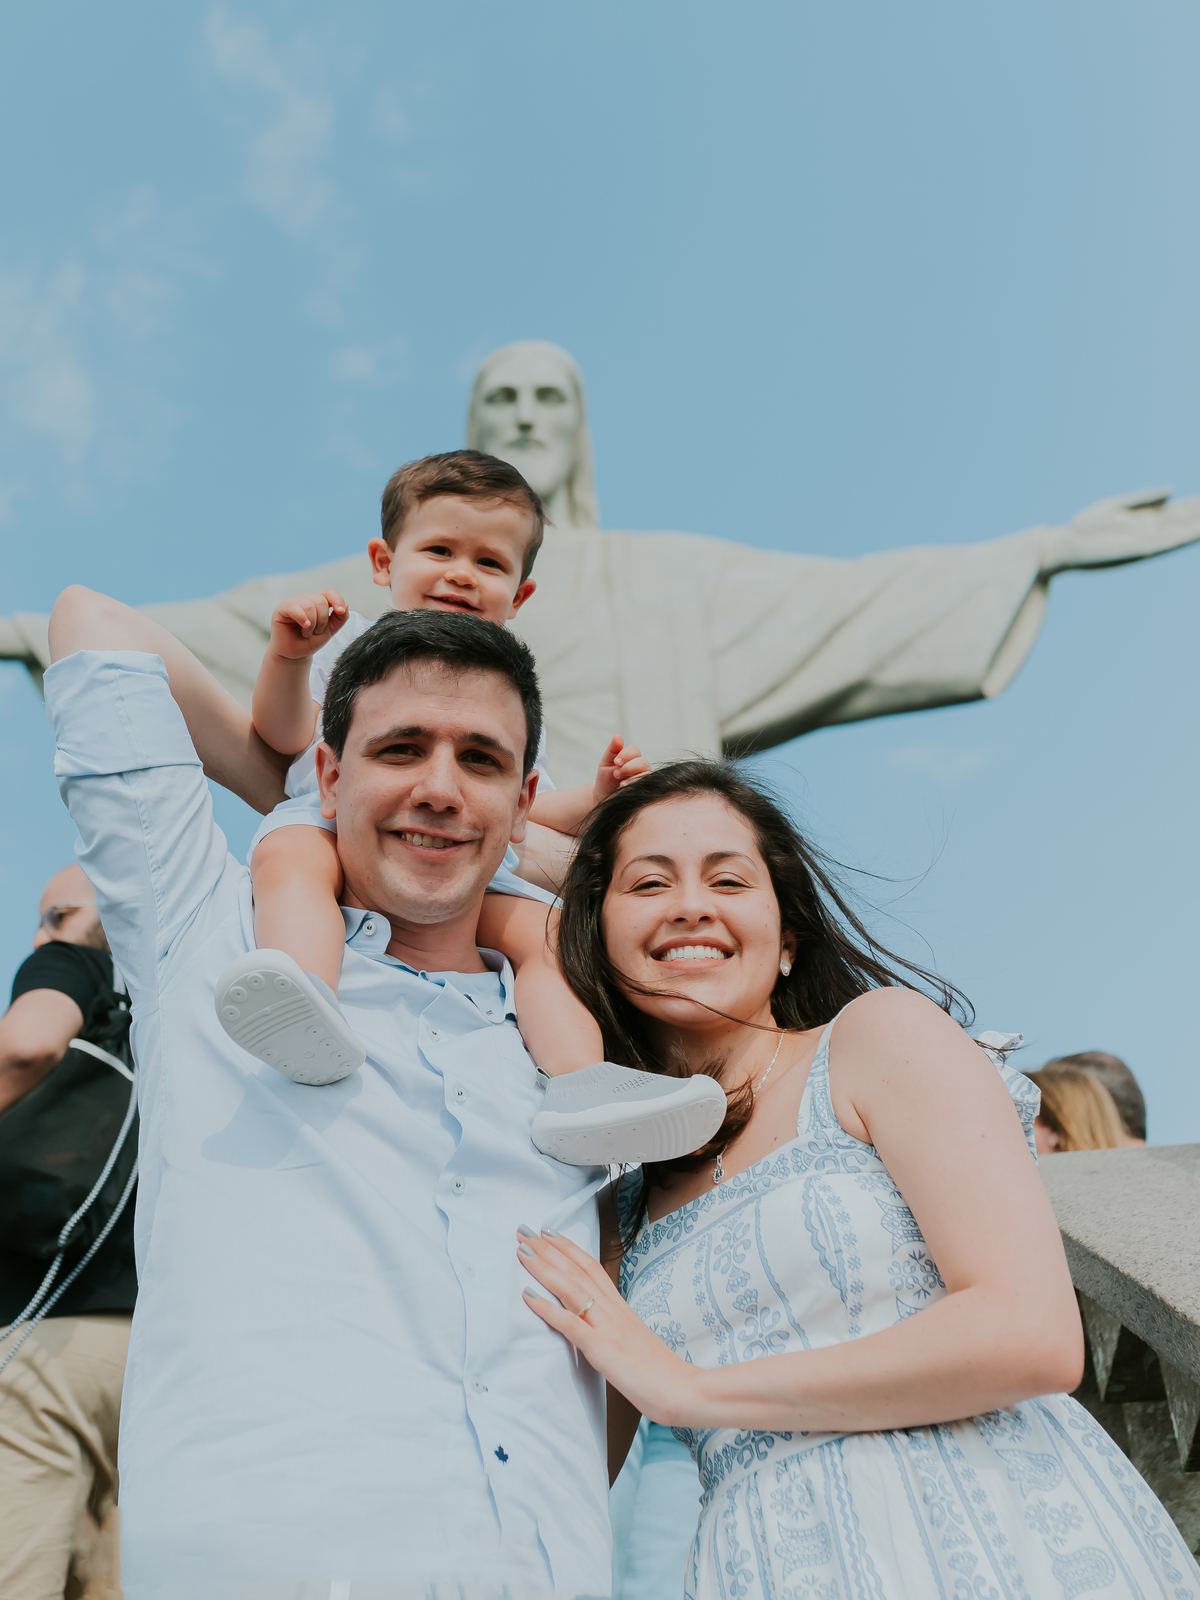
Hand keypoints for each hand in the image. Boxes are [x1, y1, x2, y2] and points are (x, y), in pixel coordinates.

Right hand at [268, 590, 349, 660]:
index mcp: (318, 602)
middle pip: (321, 601)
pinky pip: (294, 607)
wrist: (295, 654)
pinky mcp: (282, 609)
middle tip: (316, 632)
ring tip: (307, 633)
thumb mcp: (330, 630)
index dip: (337, 600)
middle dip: (322, 621)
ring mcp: (293, 603)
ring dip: (312, 624)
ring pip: (309, 605)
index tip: (340, 611)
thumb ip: (340, 618)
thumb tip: (346, 605)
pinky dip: (302, 618)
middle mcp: (306, 599)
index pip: (330, 593)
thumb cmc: (310, 641)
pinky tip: (304, 626)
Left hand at [517, 1226, 695, 1424]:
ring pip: (571, 1289)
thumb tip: (596, 1323)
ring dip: (543, 1267)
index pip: (591, 1266)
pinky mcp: (603, 1349)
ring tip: (521, 1251)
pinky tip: (528, 1296)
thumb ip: (614, 1327)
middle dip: (548, 1248)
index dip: (568, 1247)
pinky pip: (571, 1324)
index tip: (547, 1232)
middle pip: (577, 1270)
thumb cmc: (659, 1372)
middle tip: (523, 1230)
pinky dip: (548, 1308)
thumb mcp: (633, 1340)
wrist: (682, 1390)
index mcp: (620, 1307)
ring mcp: (608, 1327)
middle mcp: (613, 1310)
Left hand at [593, 735, 651, 803]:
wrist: (602, 796)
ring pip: (646, 773)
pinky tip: (625, 788)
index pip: (634, 750)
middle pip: (643, 762)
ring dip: (632, 777)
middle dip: (629, 767)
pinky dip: (636, 785)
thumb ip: (612, 750)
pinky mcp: (644, 789)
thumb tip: (618, 736)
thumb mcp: (606, 763)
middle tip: (616, 774)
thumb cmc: (605, 778)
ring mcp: (643, 778)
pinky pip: (646, 785)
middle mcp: (639, 767)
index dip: (626, 754)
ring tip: (620, 784)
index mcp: (630, 758)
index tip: (616, 762)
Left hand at [1040, 490, 1199, 576]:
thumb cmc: (1087, 525)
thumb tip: (1173, 490)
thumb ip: (1145, 498)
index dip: (1197, 505)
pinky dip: (1181, 537)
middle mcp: (1150, 530)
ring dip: (1197, 526)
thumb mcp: (1117, 505)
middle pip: (1184, 520)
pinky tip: (1195, 532)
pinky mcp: (1136, 549)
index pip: (1180, 510)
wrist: (1065, 544)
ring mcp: (1146, 540)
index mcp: (1146, 518)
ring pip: (1180, 531)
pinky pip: (1164, 542)